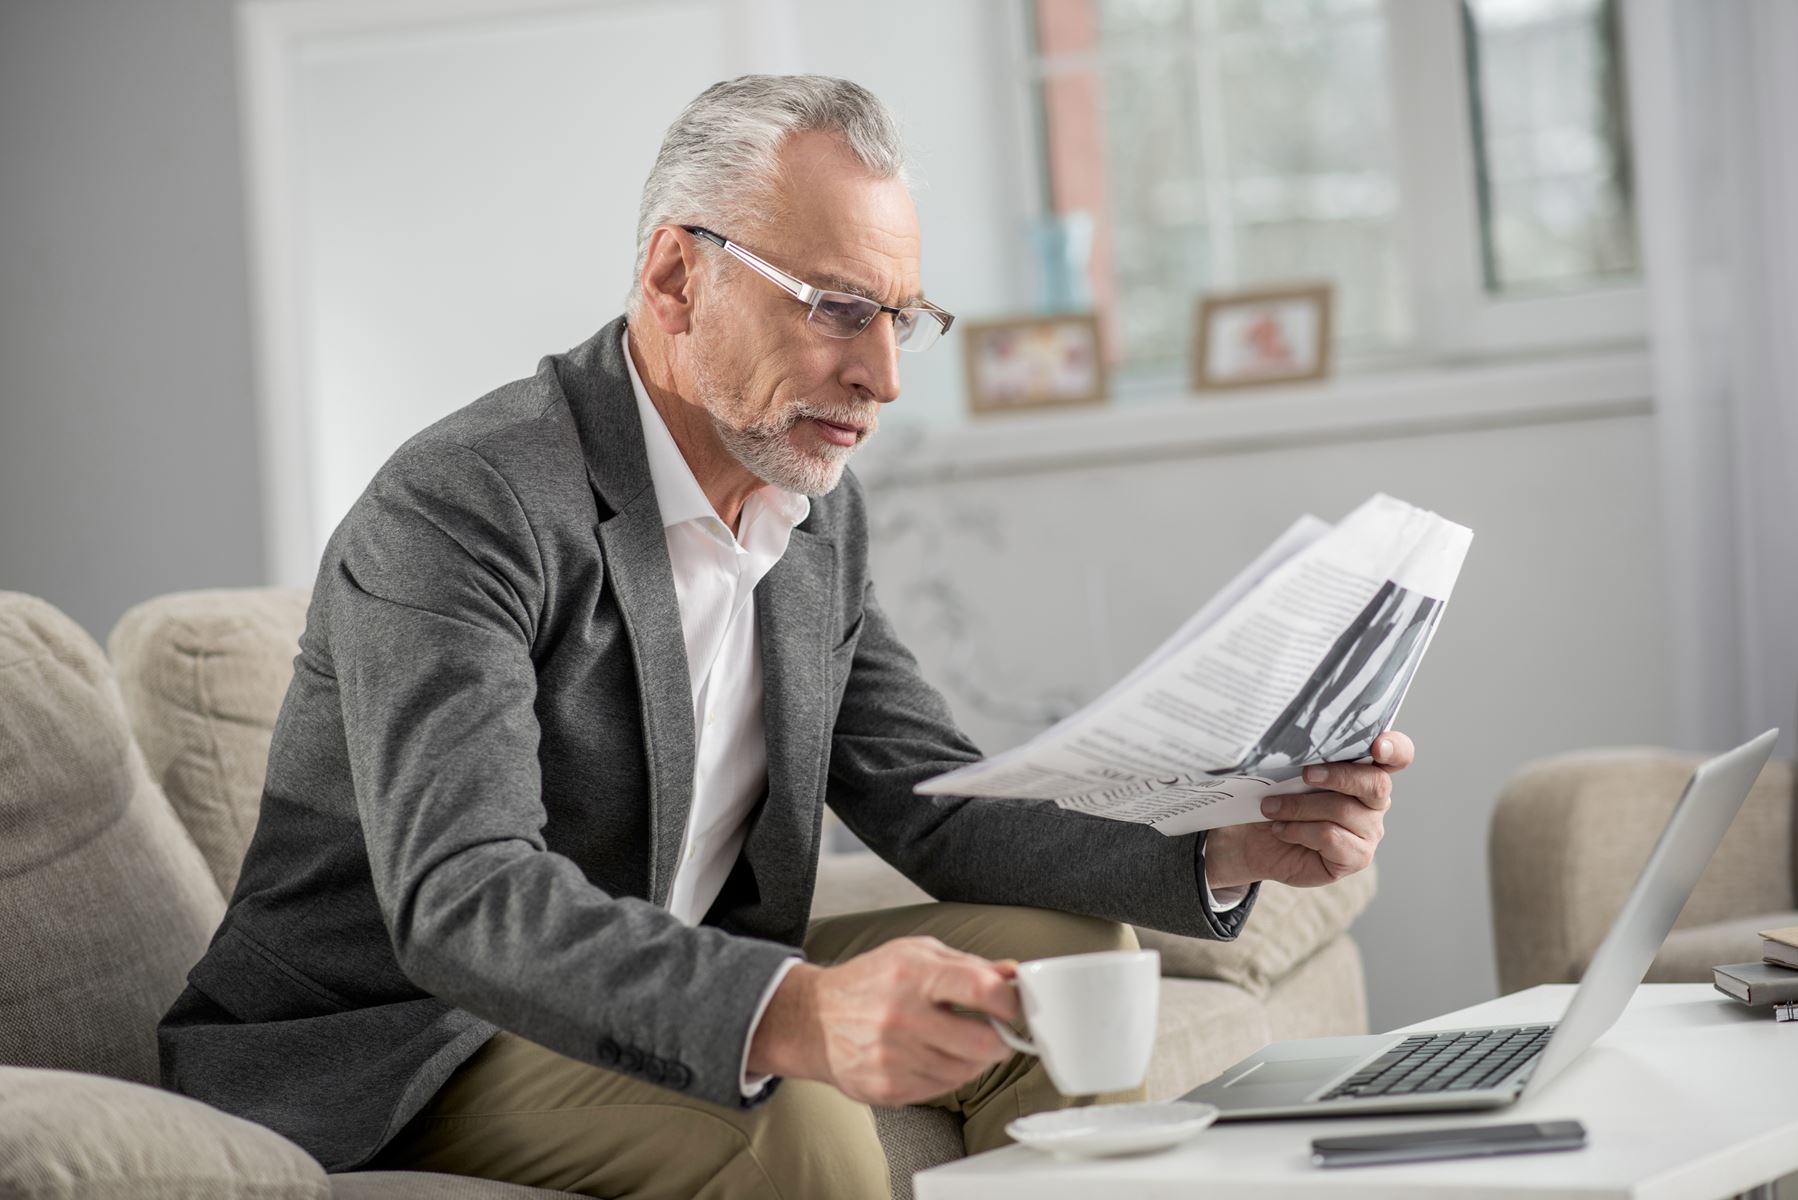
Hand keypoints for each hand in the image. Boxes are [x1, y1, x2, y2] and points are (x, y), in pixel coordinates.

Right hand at [745, 936, 1019, 1105]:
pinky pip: (942, 1089)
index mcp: (913, 975)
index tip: (1011, 1004)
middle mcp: (903, 1018)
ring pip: (966, 1072)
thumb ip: (968, 964)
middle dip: (1001, 1040)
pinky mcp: (889, 1089)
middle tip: (998, 1032)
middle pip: (983, 1043)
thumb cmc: (869, 982)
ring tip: (959, 1042)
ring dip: (974, 1059)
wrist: (814, 1020)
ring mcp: (894, 1058)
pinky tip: (935, 1056)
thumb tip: (1013, 975)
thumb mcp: (915, 954)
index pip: (982, 990)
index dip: (1009, 1001)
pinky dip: (948, 1075)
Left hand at [1203, 730, 1414, 889]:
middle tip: (1305, 775)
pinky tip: (1281, 829)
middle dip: (1338, 776)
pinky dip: (1299, 830)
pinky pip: (1331, 837)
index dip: (1394, 748)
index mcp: (1366, 769)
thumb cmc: (1276, 798)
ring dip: (1299, 807)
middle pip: (1376, 784)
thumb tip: (1297, 744)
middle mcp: (1375, 800)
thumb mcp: (1287, 771)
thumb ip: (1305, 756)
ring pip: (1343, 810)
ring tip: (1271, 808)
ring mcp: (1370, 831)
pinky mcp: (1357, 857)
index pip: (1398, 754)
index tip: (1377, 747)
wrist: (1254, 840)